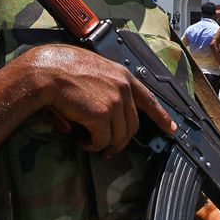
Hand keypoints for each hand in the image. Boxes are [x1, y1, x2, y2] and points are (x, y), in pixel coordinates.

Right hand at [21, 45, 174, 156]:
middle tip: (110, 151)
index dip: (161, 116)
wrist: (48, 71)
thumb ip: (102, 91)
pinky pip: (102, 141)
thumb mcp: (93, 71)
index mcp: (122, 75)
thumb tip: (98, 117)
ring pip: (119, 136)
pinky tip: (82, 141)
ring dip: (104, 145)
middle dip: (122, 141)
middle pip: (133, 125)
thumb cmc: (62, 69)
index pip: (148, 99)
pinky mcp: (102, 116)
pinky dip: (92, 145)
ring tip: (89, 144)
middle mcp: (123, 88)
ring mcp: (114, 102)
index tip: (171, 128)